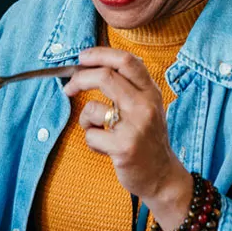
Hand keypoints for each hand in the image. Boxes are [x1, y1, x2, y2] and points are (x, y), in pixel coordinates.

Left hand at [64, 47, 191, 204]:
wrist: (162, 176)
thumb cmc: (148, 140)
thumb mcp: (147, 108)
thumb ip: (129, 87)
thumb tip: (94, 66)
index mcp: (151, 92)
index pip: (127, 61)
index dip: (100, 54)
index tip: (83, 57)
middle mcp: (145, 106)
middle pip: (105, 76)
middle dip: (79, 79)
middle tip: (69, 87)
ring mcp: (135, 127)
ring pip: (92, 108)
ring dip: (85, 119)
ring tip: (96, 129)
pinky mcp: (124, 147)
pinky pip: (91, 135)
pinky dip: (91, 141)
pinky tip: (105, 147)